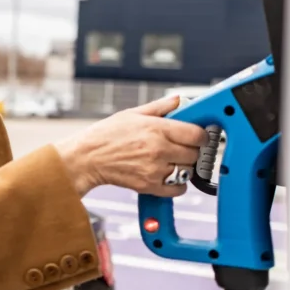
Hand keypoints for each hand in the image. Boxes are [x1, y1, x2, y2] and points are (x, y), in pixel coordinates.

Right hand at [53, 96, 208, 197]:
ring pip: (188, 171)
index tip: (198, 136)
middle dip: (192, 150)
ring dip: (184, 167)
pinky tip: (167, 175)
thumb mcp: (132, 113)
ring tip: (171, 161)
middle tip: (182, 148)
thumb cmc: (106, 135)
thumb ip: (160, 107)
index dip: (201, 135)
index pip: (196, 134)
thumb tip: (178, 100)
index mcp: (156, 129)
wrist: (87, 158)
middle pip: (195, 153)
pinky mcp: (150, 186)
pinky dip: (177, 184)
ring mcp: (155, 169)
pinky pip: (178, 189)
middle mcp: (158, 149)